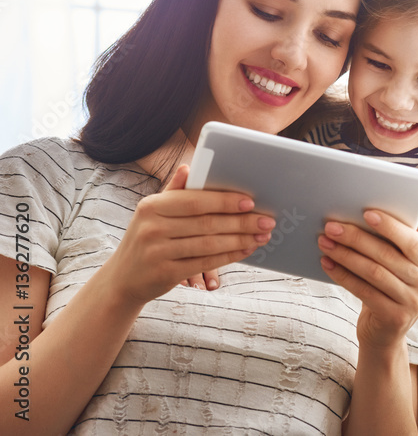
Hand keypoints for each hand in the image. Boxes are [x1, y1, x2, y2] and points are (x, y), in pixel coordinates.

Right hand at [103, 165, 274, 308]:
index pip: (195, 201)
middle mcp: (152, 228)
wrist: (122, 278)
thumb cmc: (147, 238)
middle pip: (207, 223)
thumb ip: (174, 191)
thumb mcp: (153, 212)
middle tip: (267, 220)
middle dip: (242, 222)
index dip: (225, 201)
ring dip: (240, 240)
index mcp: (152, 206)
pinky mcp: (166, 274)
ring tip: (262, 235)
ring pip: (209, 244)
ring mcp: (158, 253)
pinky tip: (246, 250)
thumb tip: (188, 166)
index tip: (251, 201)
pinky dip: (229, 256)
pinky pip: (205, 263)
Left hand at [318, 212, 417, 349]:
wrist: (386, 333)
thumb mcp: (400, 264)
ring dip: (345, 255)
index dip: (390, 226)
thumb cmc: (390, 287)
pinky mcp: (394, 318)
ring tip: (325, 243)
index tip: (366, 213)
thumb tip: (402, 209)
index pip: (412, 241)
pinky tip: (327, 264)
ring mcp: (412, 302)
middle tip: (332, 227)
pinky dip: (342, 276)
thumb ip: (403, 239)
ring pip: (373, 272)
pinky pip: (363, 291)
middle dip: (356, 238)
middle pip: (387, 255)